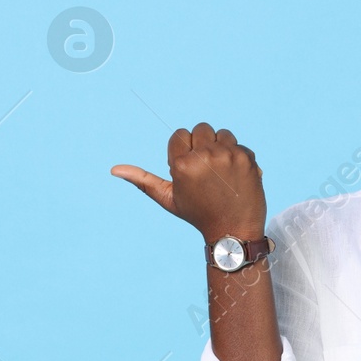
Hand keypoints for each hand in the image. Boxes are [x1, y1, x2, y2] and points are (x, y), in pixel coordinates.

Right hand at [111, 122, 266, 242]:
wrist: (234, 231)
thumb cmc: (198, 214)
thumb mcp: (168, 198)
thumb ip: (143, 180)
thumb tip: (114, 169)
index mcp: (181, 165)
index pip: (179, 134)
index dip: (184, 151)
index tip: (191, 169)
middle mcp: (204, 157)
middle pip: (201, 129)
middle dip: (202, 145)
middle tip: (207, 170)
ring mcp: (227, 156)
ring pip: (221, 133)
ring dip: (221, 148)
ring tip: (221, 173)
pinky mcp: (246, 158)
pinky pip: (239, 144)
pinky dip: (238, 157)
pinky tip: (235, 177)